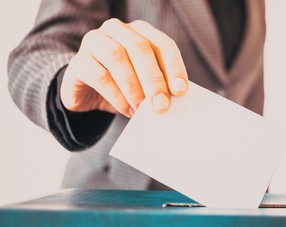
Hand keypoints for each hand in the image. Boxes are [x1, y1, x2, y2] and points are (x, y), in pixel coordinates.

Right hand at [60, 18, 187, 116]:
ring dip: (134, 87)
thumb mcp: (143, 83)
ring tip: (142, 109)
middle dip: (153, 78)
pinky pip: (99, 75)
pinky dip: (117, 95)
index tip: (180, 90)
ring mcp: (94, 42)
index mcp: (139, 31)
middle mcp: (117, 30)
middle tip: (161, 105)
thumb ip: (158, 85)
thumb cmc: (122, 86)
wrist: (87, 94)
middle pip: (140, 48)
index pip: (163, 44)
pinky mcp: (77, 61)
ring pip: (117, 56)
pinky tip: (127, 109)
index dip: (174, 67)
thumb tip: (172, 99)